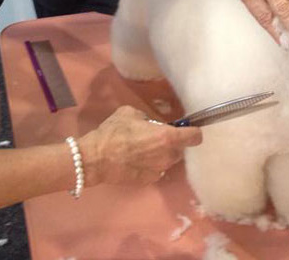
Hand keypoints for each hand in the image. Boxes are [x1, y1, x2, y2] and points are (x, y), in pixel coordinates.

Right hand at [81, 106, 201, 187]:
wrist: (97, 158)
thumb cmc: (114, 132)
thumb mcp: (129, 113)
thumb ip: (146, 118)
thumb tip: (150, 123)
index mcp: (166, 137)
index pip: (195, 137)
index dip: (192, 132)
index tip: (186, 129)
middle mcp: (168, 155)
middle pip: (180, 149)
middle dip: (172, 143)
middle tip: (154, 137)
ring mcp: (160, 170)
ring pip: (169, 159)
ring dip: (161, 153)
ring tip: (143, 148)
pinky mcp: (150, 180)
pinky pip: (157, 169)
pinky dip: (151, 164)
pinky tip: (136, 160)